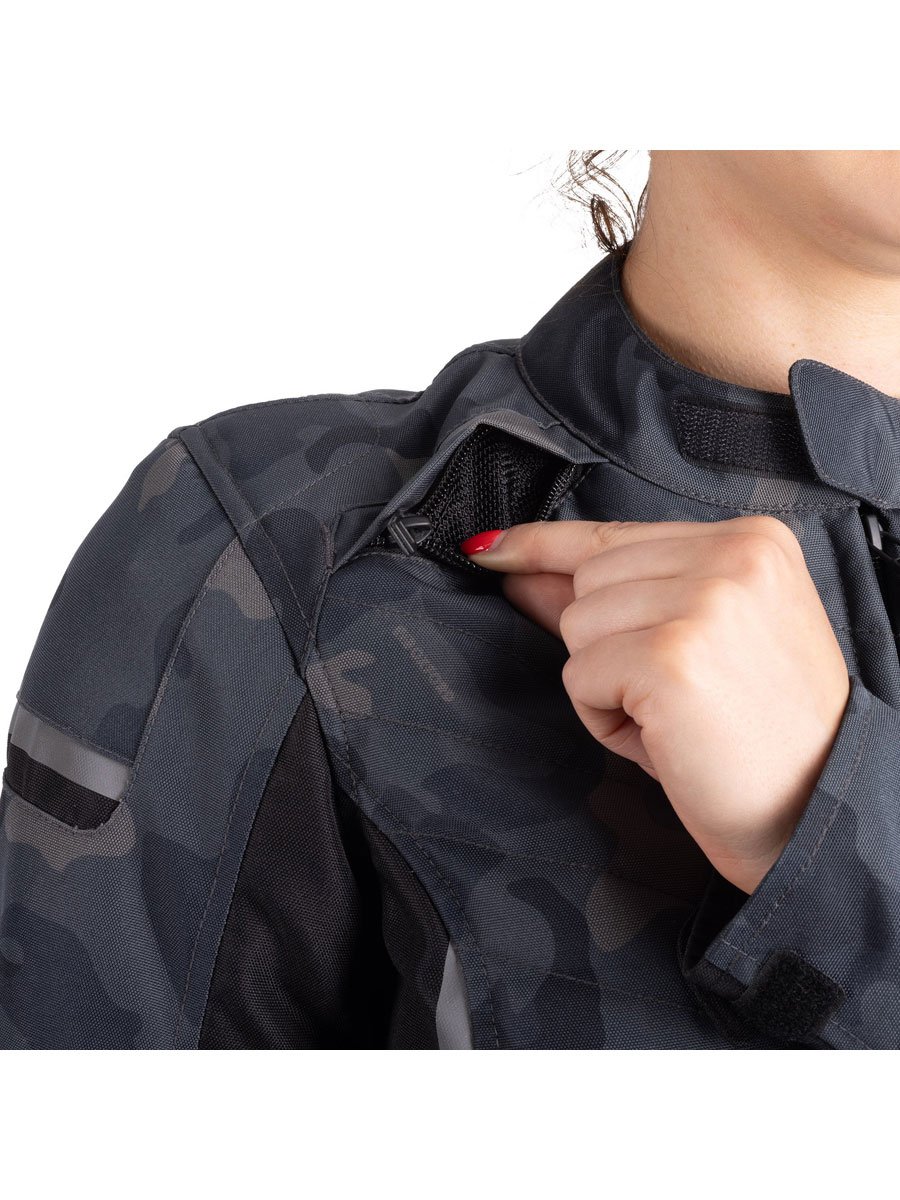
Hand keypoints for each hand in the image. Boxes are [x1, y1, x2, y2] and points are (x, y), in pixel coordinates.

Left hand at [461, 517, 850, 893]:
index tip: (497, 550)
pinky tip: (664, 735)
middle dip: (606, 645)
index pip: (618, 532)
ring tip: (676, 716)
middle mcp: (735, 557)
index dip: (547, 546)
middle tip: (675, 695)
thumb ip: (612, 598)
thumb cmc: (761, 737)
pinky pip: (580, 676)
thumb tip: (520, 571)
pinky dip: (604, 718)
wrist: (815, 815)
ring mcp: (706, 603)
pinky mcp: (672, 657)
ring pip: (577, 624)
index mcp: (754, 542)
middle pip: (588, 579)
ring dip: (606, 684)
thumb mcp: (693, 647)